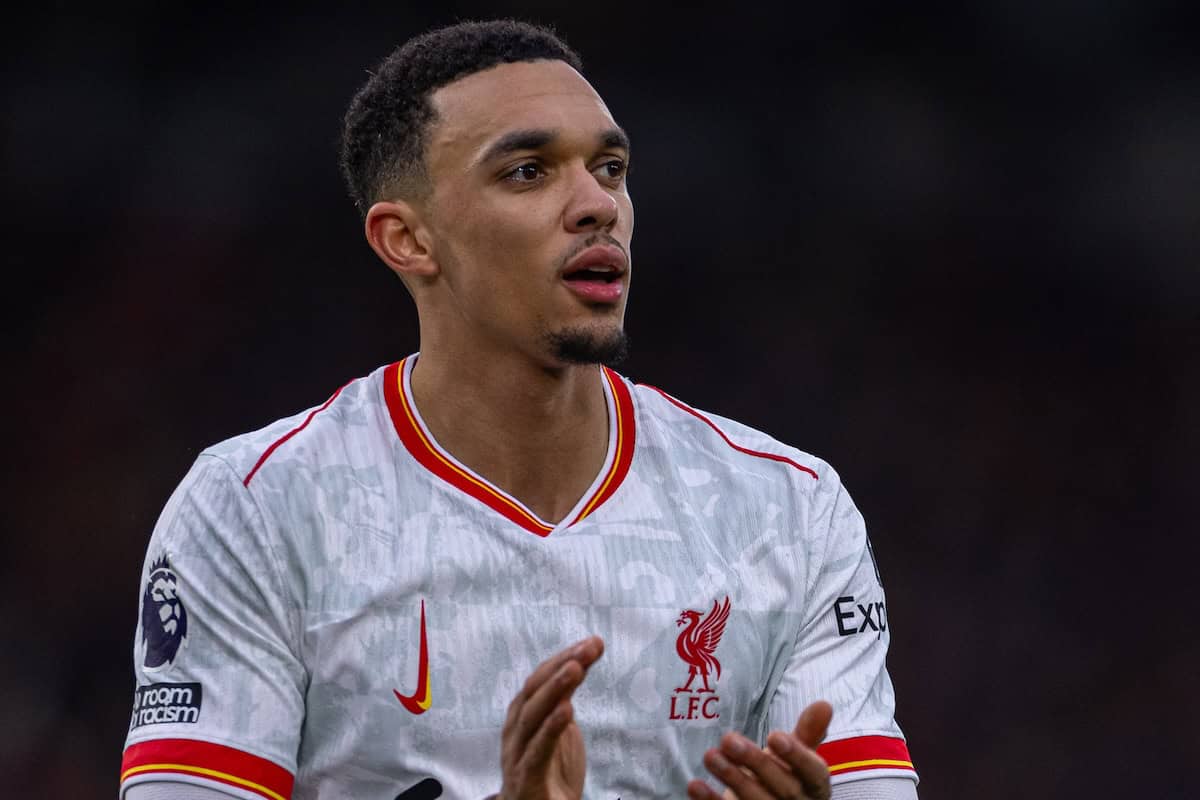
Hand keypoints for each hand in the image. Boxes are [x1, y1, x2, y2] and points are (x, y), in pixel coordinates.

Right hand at [497, 636, 603, 799]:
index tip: (593, 642)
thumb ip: (564, 699)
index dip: (564, 657)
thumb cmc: (547, 772)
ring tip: (576, 668)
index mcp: (522, 715)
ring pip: (532, 715)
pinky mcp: (524, 780)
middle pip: (535, 690)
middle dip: (562, 665)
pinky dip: (550, 729)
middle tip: (589, 647)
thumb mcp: (560, 730)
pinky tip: (566, 711)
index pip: (541, 678)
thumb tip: (579, 663)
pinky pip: (536, 752)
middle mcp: (514, 730)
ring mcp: (516, 754)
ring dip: (554, 689)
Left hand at [686, 700, 832, 799]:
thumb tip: (824, 704)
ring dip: (732, 779)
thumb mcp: (796, 756)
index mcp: (814, 787)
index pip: (814, 773)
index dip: (796, 756)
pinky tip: (694, 785)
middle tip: (728, 739)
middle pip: (782, 788)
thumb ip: (808, 733)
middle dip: (755, 763)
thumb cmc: (782, 778)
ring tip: (709, 755)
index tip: (774, 735)